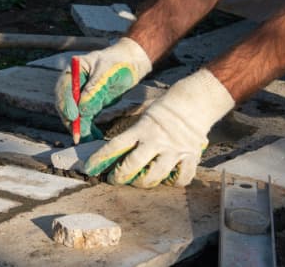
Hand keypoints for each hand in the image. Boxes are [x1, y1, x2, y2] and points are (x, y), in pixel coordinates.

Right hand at [55, 38, 151, 142]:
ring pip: (75, 115)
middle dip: (71, 120)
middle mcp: (73, 85)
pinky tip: (93, 137)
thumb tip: (82, 109)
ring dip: (79, 128)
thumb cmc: (118, 62)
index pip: (64, 89)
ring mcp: (81, 96)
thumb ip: (94, 90)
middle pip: (66, 105)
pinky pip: (86, 118)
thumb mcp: (106, 73)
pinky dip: (88, 128)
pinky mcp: (90, 105)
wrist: (131, 63)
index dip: (66, 103)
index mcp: (73, 71)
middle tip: (77, 134)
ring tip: (86, 140)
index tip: (73, 116)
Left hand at [84, 68, 234, 187]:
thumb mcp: (141, 114)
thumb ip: (128, 129)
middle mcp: (156, 141)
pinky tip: (166, 179)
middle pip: (133, 165)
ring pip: (155, 175)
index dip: (100, 159)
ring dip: (143, 182)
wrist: (194, 102)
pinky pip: (181, 178)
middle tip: (114, 179)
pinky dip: (173, 182)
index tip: (90, 168)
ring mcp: (174, 150)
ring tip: (139, 181)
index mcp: (141, 129)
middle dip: (119, 176)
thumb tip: (104, 130)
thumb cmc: (162, 109)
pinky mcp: (191, 157)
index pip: (115, 146)